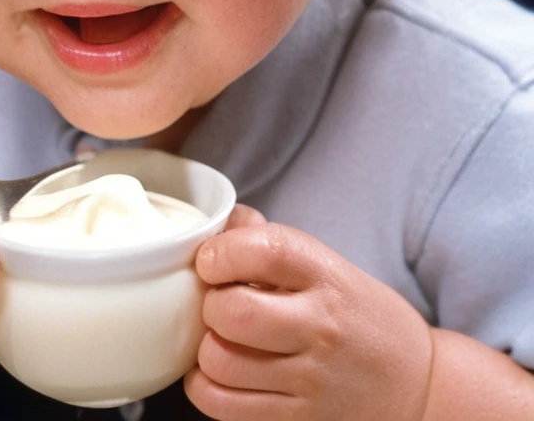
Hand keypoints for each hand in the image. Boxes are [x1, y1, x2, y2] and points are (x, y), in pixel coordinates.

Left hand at [185, 206, 432, 419]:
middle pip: (233, 311)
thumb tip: (222, 222)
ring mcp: (311, 380)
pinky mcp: (299, 420)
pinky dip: (206, 386)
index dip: (222, 251)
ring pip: (220, 361)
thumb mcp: (328, 266)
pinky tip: (221, 372)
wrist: (416, 385)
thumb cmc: (359, 317)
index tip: (211, 260)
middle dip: (210, 303)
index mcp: (327, 277)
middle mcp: (320, 327)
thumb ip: (271, 242)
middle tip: (220, 304)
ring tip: (222, 339)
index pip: (265, 250)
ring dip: (207, 347)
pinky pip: (222, 405)